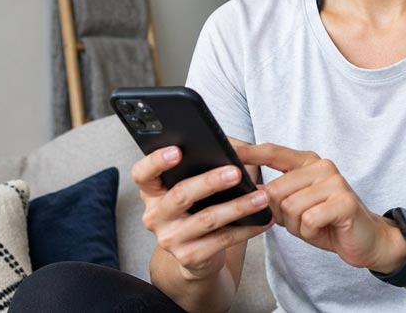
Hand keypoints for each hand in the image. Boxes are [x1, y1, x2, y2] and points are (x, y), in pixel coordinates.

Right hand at [131, 146, 273, 281]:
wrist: (196, 256)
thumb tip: (228, 147)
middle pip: (180, 194)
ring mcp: (170, 239)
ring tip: (261, 196)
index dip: (156, 161)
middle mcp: (155, 216)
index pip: (142, 174)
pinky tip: (262, 219)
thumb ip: (198, 167)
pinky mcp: (189, 257)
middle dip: (210, 181)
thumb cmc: (196, 209)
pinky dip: (246, 228)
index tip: (178, 150)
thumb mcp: (190, 189)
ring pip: (207, 219)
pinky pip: (222, 240)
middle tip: (235, 172)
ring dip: (238, 206)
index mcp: (152, 192)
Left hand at [236, 143, 405, 271]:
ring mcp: (334, 181)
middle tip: (302, 221)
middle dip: (281, 215)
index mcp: (307, 162)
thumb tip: (248, 190)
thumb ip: (275, 194)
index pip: (272, 152)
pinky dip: (310, 231)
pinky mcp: (344, 200)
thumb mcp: (296, 206)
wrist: (365, 239)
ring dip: (296, 225)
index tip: (226, 147)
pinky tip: (324, 228)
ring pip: (289, 207)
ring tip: (314, 224)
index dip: (248, 151)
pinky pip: (308, 219)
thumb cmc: (326, 221)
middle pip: (275, 190)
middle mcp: (320, 165)